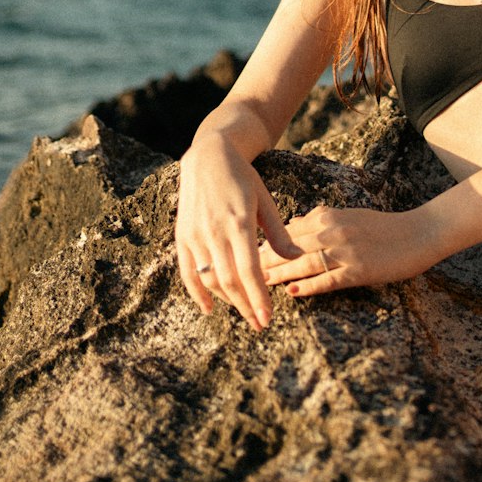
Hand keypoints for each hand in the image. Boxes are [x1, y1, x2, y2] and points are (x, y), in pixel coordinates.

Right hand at [175, 135, 300, 328]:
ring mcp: (195, 235)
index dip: (259, 298)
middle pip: (230, 281)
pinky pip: (187, 273)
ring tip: (244, 311)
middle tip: (260, 324)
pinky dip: (196, 294)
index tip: (268, 318)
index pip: (250, 270)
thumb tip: (298, 257)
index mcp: (239, 222)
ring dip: (227, 301)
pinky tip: (209, 309)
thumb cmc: (243, 177)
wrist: (208, 156)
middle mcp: (215, 231)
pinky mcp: (183, 237)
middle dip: (246, 306)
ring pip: (210, 279)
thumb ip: (279, 233)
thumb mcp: (265, 200)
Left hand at [260, 204, 439, 298]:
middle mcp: (333, 231)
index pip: (288, 231)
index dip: (265, 243)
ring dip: (279, 274)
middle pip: (290, 247)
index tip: (244, 252)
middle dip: (263, 260)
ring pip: (303, 263)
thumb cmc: (384, 226)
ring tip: (259, 284)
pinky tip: (292, 293)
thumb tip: (295, 223)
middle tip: (241, 271)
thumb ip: (321, 219)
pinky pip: (327, 280)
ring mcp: (345, 251)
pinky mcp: (358, 270)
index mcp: (329, 216)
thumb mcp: (350, 215)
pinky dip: (308, 286)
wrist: (419, 232)